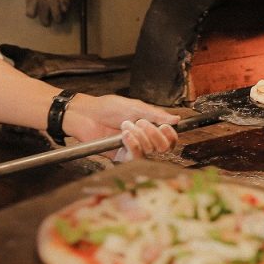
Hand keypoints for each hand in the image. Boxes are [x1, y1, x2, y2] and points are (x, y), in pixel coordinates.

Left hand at [62, 94, 179, 159]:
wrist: (87, 113)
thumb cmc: (108, 107)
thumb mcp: (136, 107)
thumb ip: (156, 115)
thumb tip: (176, 119)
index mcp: (150, 128)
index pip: (169, 139)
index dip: (171, 135)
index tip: (166, 126)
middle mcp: (144, 140)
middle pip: (163, 148)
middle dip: (154, 133)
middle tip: (141, 122)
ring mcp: (133, 149)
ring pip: (149, 152)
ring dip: (140, 136)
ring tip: (126, 125)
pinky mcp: (121, 156)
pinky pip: (135, 157)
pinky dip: (132, 144)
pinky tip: (124, 135)